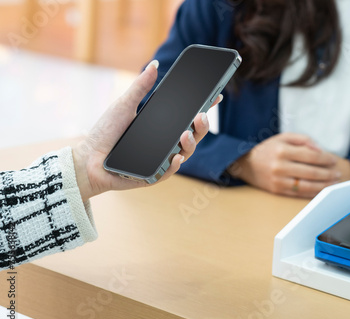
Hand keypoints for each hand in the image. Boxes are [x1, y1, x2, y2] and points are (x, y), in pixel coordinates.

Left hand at [72, 60, 219, 201]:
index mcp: (163, 127)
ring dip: (190, 144)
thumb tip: (154, 65)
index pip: (188, 118)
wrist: (87, 158)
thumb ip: (140, 87)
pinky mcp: (153, 175)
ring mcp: (161, 160)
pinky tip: (176, 157)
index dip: (204, 108)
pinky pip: (168, 171)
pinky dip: (174, 165)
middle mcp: (165, 143)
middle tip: (201, 116)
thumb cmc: (105, 132)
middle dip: (202, 126)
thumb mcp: (124, 105)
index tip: (215, 96)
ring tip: (185, 134)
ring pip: (185, 153)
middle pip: (193, 135)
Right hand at [228, 133, 349, 197]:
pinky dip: (312, 193)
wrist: (245, 164)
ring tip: (334, 183)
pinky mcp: (277, 190)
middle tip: (338, 173)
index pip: (311, 155)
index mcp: (282, 150)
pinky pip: (299, 193)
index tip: (333, 160)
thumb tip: (320, 149)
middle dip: (328, 173)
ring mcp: (278, 180)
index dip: (325, 158)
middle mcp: (280, 166)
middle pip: (311, 171)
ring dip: (324, 185)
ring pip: (307, 185)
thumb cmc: (268, 149)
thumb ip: (303, 140)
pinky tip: (321, 190)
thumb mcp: (283, 137)